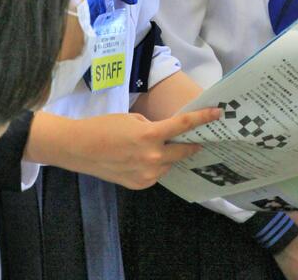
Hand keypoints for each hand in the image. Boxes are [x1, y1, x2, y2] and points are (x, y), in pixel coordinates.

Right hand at [31, 107, 220, 189]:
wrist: (80, 148)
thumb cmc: (104, 126)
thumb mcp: (132, 119)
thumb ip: (152, 127)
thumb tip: (164, 135)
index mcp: (151, 136)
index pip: (183, 126)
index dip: (202, 118)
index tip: (217, 113)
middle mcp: (153, 158)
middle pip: (182, 151)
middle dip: (190, 143)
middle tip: (196, 137)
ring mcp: (147, 175)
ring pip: (168, 163)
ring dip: (167, 155)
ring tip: (152, 146)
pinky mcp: (139, 185)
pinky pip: (155, 173)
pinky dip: (154, 164)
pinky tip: (142, 158)